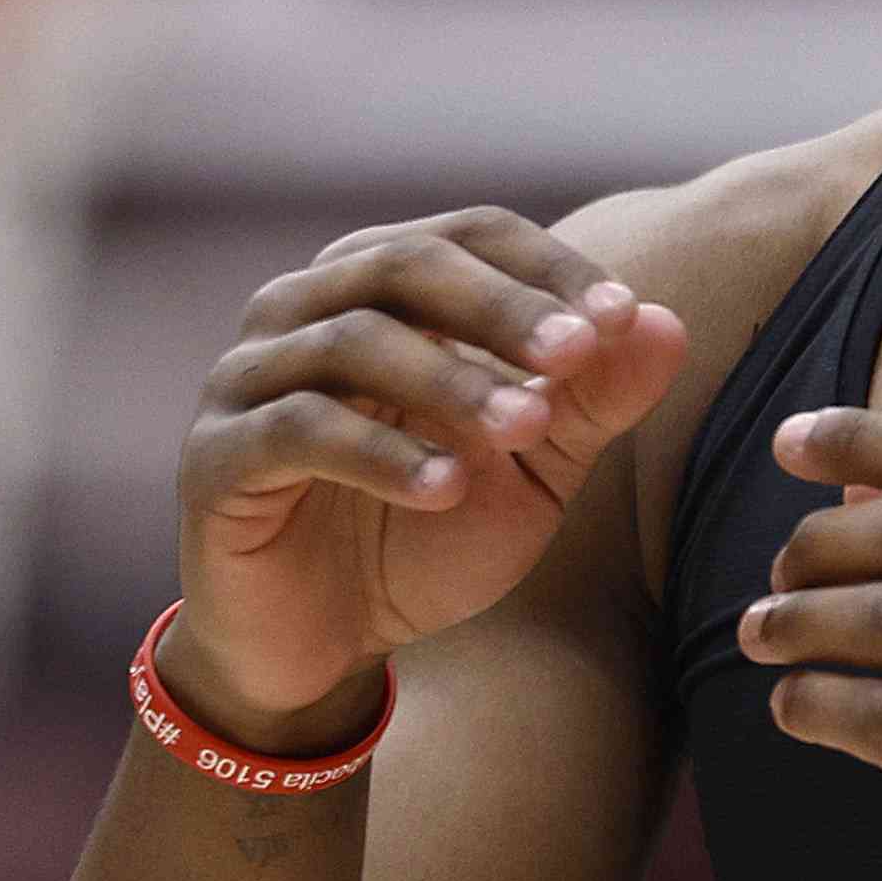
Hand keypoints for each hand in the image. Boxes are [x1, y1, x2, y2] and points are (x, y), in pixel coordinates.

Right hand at [172, 209, 686, 739]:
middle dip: (501, 307)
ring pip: (352, 341)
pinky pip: (298, 431)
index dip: (548, 267)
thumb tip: (666, 324)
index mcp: (380, 287)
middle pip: (405, 266)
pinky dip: (381, 454)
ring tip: (527, 428)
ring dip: (451, 380)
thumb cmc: (425, 532)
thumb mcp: (532, 470)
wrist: (324, 644)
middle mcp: (303, 308)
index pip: (469, 236)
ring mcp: (248, 377)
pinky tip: (447, 489)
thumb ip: (593, 399)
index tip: (622, 317)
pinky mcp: (215, 457)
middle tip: (578, 353)